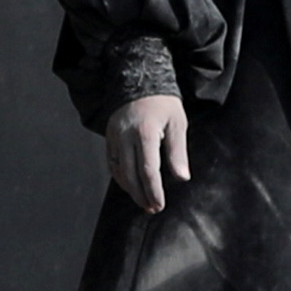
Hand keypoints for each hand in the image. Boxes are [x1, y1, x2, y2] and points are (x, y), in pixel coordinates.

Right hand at [109, 95, 191, 213]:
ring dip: (131, 190)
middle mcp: (126, 137)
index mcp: (145, 133)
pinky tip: (131, 186)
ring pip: (120, 171)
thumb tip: (182, 178)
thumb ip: (178, 152)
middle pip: (131, 175)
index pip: (148, 170)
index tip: (160, 205)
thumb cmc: (163, 103)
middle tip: (153, 208)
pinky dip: (121, 177)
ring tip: (144, 201)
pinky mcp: (109, 138)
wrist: (140, 82)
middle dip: (142, 195)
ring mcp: (114, 138)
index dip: (154, 191)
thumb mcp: (177, 123)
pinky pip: (113, 163)